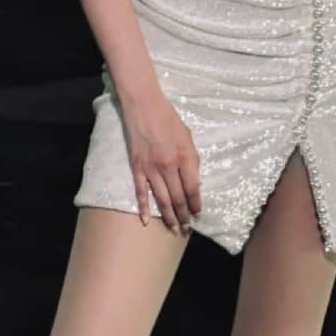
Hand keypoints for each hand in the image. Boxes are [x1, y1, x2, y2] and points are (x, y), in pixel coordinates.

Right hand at [122, 93, 201, 234]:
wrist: (144, 106)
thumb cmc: (169, 119)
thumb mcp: (188, 137)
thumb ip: (191, 160)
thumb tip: (193, 182)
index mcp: (184, 157)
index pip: (192, 188)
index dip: (196, 203)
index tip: (198, 214)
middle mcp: (168, 166)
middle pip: (177, 198)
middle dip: (184, 215)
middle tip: (186, 229)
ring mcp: (151, 168)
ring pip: (161, 199)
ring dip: (168, 217)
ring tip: (174, 229)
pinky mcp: (136, 167)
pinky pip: (141, 192)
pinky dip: (144, 208)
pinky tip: (147, 221)